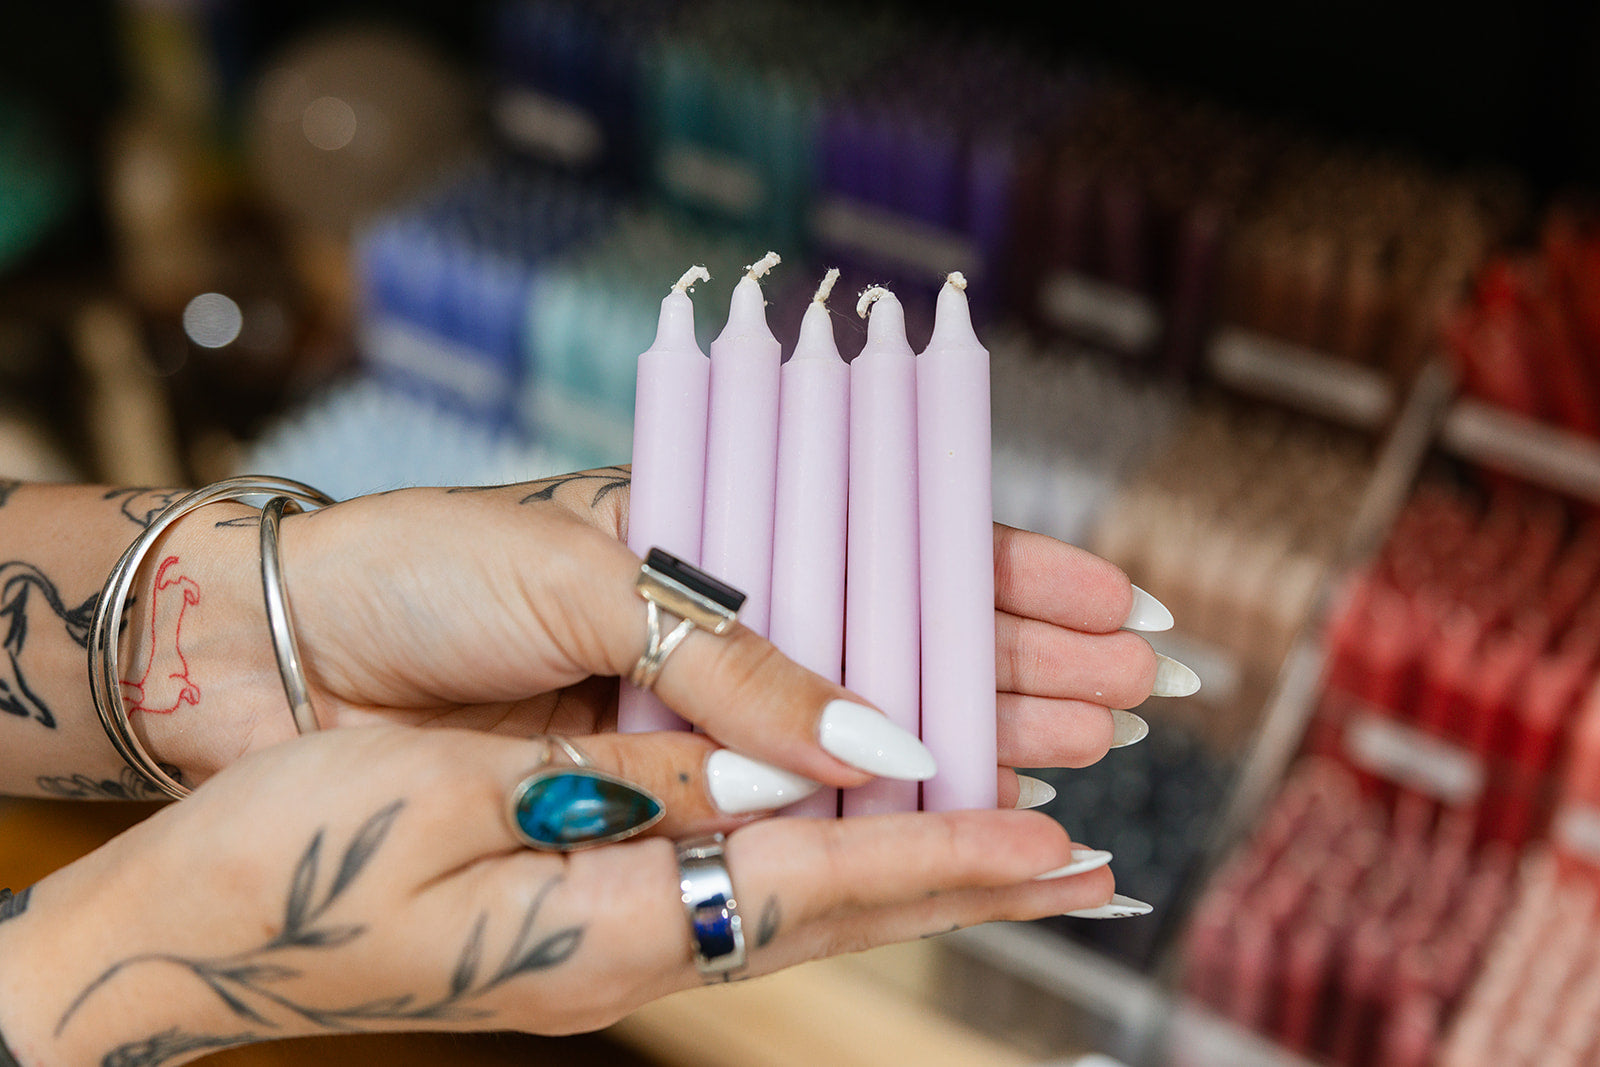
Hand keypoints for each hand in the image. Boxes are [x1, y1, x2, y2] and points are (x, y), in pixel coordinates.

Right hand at [0, 725, 1114, 1061]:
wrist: (185, 935)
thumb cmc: (291, 855)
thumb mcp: (461, 793)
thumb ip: (646, 784)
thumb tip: (802, 772)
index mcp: (608, 925)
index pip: (822, 884)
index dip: (948, 858)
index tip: (1065, 846)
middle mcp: (632, 952)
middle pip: (837, 907)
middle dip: (967, 876)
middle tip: (1091, 859)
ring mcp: (608, 946)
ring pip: (800, 897)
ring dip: (913, 867)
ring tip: (1017, 844)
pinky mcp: (582, 920)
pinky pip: (737, 884)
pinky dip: (825, 857)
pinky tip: (858, 834)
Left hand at [144, 467, 1175, 807]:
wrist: (276, 654)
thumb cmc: (423, 575)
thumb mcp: (586, 578)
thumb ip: (735, 659)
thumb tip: (882, 735)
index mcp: (710, 538)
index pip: (893, 547)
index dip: (1007, 578)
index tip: (1116, 606)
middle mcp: (719, 629)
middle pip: (906, 643)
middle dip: (1025, 666)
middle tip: (1138, 697)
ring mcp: (694, 714)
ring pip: (867, 731)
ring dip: (979, 737)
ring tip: (1088, 752)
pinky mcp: (653, 788)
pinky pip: (786, 804)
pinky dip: (873, 811)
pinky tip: (958, 813)